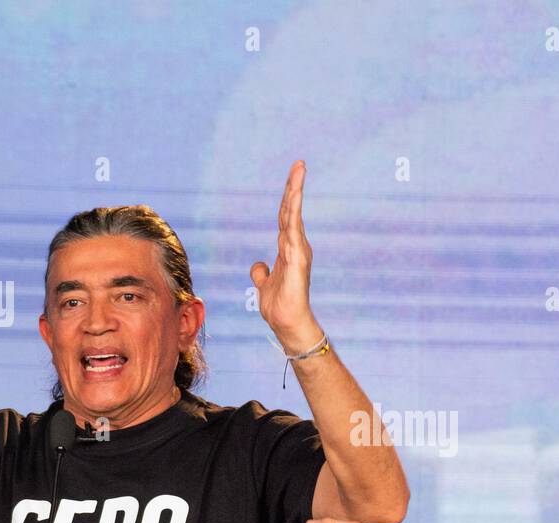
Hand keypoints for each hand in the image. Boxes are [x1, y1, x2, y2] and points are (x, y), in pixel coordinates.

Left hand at [249, 160, 321, 351]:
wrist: (287, 323)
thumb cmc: (279, 306)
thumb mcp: (264, 285)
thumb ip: (261, 272)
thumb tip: (258, 264)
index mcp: (289, 249)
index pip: (286, 218)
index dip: (288, 198)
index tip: (293, 177)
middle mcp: (296, 246)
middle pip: (292, 210)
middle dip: (295, 186)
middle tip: (299, 163)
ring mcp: (298, 251)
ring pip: (295, 215)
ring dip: (296, 192)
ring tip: (299, 171)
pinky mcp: (298, 258)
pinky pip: (294, 230)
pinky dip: (295, 212)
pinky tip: (295, 196)